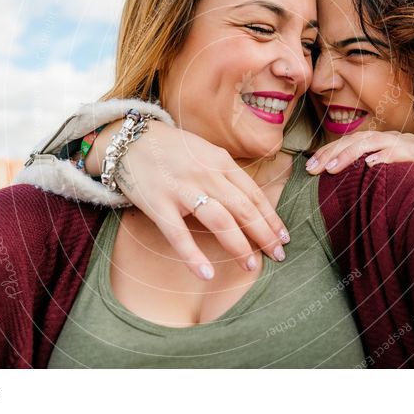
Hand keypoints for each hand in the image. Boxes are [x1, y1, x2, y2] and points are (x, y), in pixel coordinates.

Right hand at [86, 120, 287, 280]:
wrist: (130, 139)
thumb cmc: (172, 150)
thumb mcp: (206, 153)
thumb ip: (227, 175)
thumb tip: (253, 204)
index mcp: (220, 162)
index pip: (253, 194)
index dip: (271, 218)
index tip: (283, 237)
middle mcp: (205, 174)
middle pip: (243, 208)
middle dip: (264, 234)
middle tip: (278, 255)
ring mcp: (182, 189)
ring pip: (220, 220)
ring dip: (239, 245)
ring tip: (251, 265)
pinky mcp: (159, 205)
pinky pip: (179, 235)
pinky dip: (193, 256)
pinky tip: (207, 273)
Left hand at [305, 130, 413, 176]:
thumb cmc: (406, 196)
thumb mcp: (376, 186)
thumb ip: (356, 179)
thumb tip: (321, 178)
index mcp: (383, 144)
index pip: (351, 141)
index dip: (329, 152)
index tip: (309, 167)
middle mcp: (397, 141)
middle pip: (360, 139)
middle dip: (335, 153)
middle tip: (315, 169)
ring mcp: (413, 148)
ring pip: (377, 141)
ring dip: (353, 153)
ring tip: (334, 167)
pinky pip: (405, 153)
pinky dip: (387, 156)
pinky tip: (371, 163)